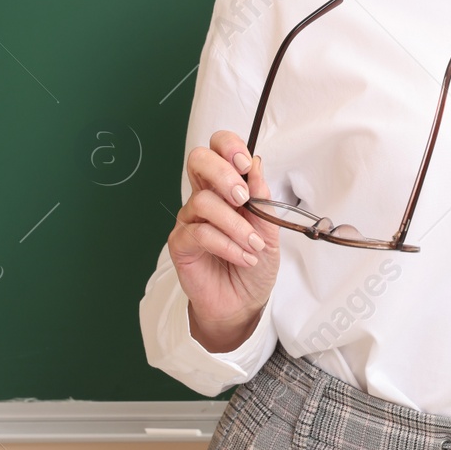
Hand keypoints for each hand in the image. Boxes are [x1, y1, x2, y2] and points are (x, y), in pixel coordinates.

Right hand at [167, 130, 280, 351]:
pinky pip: (200, 233)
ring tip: (254, 245)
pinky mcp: (181, 244)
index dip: (228, 146)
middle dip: (222, 172)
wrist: (245, 302)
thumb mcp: (269, 229)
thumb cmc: (255, 263)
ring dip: (235, 225)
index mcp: (226, 187)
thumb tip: (256, 165)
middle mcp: (204, 198)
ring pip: (203, 201)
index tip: (245, 164)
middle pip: (198, 160)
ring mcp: (190, 220)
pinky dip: (227, 244)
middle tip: (243, 198)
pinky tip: (243, 257)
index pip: (217, 149)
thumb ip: (262, 198)